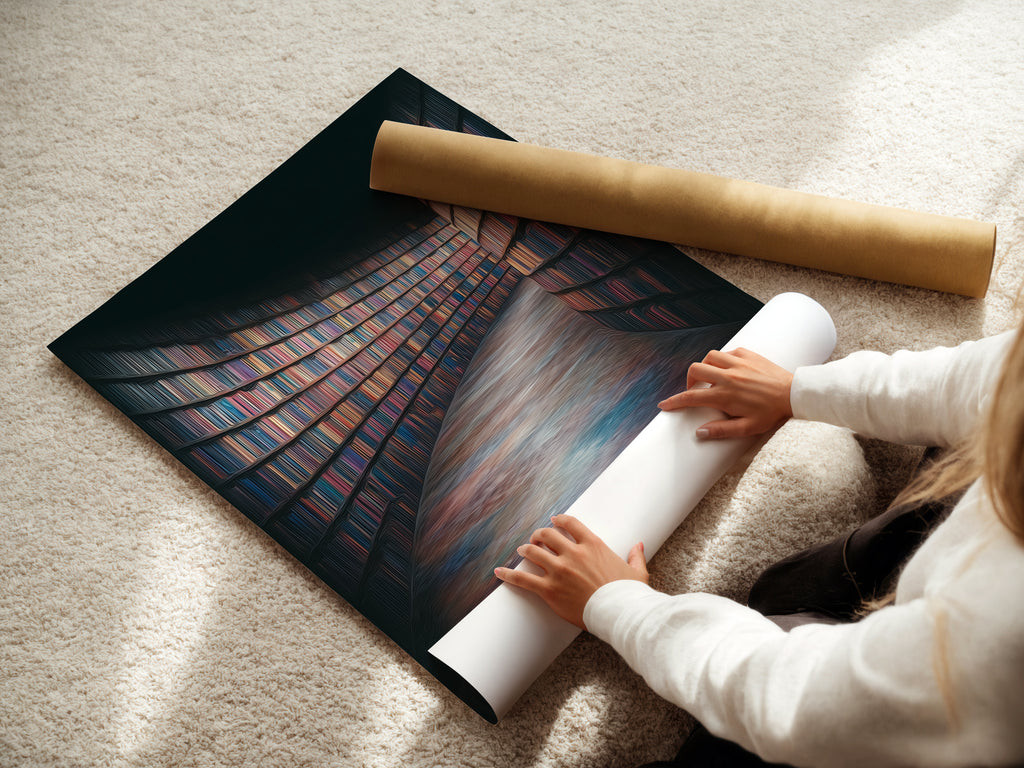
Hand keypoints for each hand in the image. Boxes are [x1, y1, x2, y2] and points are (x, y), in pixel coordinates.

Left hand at [494, 514, 647, 629]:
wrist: (620, 613)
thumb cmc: (629, 594)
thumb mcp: (636, 572)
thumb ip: (635, 556)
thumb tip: (639, 545)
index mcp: (593, 545)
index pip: (570, 524)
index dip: (558, 520)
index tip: (553, 521)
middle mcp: (573, 553)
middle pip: (547, 535)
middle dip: (539, 535)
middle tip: (535, 538)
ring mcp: (559, 571)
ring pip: (533, 552)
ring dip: (525, 549)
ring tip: (521, 550)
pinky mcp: (549, 589)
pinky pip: (523, 579)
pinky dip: (509, 574)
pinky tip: (499, 571)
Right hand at [658, 347, 792, 439]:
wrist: (794, 394)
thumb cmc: (772, 413)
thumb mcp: (748, 428)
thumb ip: (722, 430)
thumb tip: (699, 433)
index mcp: (725, 395)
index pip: (691, 398)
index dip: (674, 401)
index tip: (664, 405)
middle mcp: (728, 376)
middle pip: (695, 370)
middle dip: (689, 380)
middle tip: (695, 390)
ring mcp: (738, 363)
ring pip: (709, 357)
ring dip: (705, 367)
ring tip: (711, 378)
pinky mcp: (748, 354)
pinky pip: (727, 352)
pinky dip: (723, 359)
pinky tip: (729, 369)